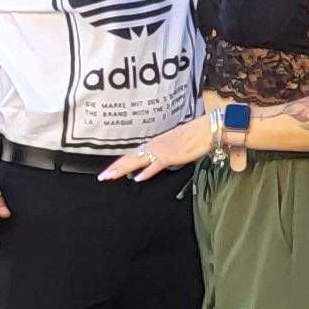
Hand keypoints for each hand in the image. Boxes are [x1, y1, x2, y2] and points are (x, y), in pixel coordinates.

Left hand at [99, 117, 214, 182]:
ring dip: (123, 169)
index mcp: (155, 143)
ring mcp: (161, 150)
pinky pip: (156, 165)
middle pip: (130, 158)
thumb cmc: (194, 136)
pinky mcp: (171, 155)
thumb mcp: (175, 145)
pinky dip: (147, 172)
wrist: (206, 129)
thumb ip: (164, 153)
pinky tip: (138, 178)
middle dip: (115, 168)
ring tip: (110, 176)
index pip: (133, 154)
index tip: (109, 170)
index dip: (120, 163)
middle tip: (102, 177)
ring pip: (138, 161)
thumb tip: (156, 161)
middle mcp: (154, 145)